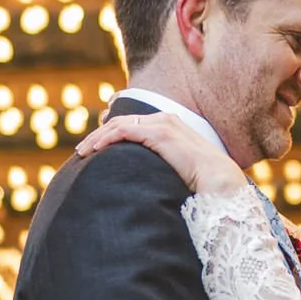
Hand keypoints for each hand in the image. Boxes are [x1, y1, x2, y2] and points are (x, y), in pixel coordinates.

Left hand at [72, 111, 248, 195]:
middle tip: (82, 150)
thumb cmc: (201, 180)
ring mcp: (162, 124)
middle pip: (121, 120)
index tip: (94, 144)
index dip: (109, 130)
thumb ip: (161, 164)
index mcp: (169, 124)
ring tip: (83, 152)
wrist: (218, 180)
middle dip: (98, 134)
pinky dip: (106, 138)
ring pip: (118, 124)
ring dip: (97, 137)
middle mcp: (164, 119)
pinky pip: (124, 131)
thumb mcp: (176, 167)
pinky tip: (95, 150)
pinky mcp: (159, 133)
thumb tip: (146, 177)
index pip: (131, 122)